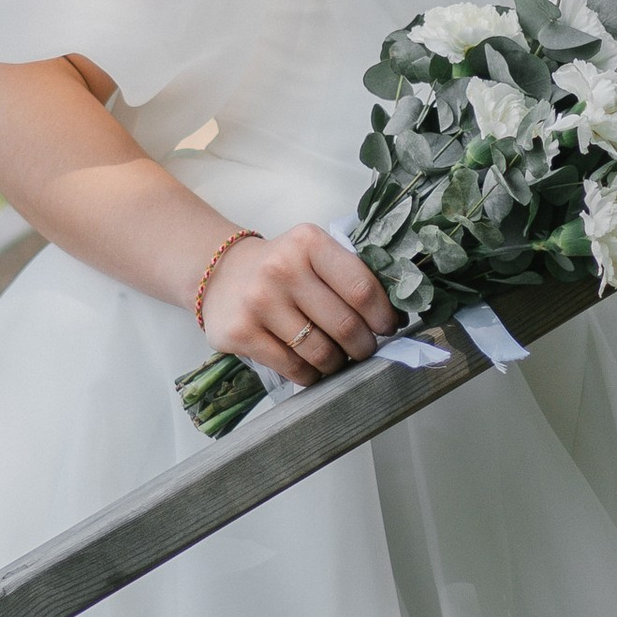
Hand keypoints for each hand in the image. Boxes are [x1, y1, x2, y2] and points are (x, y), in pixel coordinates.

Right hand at [196, 222, 398, 382]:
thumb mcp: (313, 254)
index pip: (361, 287)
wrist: (220, 273)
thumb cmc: (281, 267)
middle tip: (364, 349)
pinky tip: (312, 366)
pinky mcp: (241, 333)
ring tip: (337, 359)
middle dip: (364, 346)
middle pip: (345, 325)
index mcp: (308, 242)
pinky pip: (294, 368)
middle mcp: (282, 269)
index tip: (388, 327)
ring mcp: (258, 302)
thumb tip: (396, 316)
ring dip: (338, 363)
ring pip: (322, 352)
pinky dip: (312, 374)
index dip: (383, 315)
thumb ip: (348, 275)